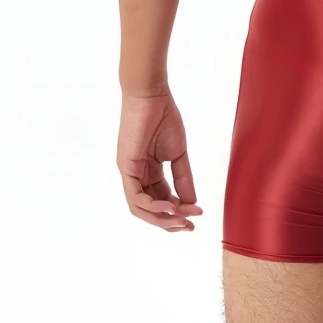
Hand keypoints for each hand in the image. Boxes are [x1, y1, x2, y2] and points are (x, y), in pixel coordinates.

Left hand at [117, 89, 202, 231]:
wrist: (152, 95)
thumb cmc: (164, 117)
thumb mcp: (178, 153)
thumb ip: (183, 178)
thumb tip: (191, 202)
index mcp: (149, 171)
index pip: (162, 199)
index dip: (178, 211)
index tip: (197, 216)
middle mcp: (136, 175)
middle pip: (150, 209)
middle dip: (170, 221)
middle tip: (190, 226)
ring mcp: (129, 172)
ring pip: (140, 208)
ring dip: (162, 218)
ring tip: (183, 219)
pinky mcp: (125, 166)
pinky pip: (134, 196)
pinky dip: (152, 205)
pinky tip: (170, 206)